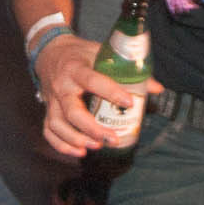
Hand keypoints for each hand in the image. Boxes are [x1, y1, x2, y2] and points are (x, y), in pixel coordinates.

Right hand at [35, 34, 161, 156]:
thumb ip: (127, 70)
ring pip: (57, 124)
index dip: (111, 92)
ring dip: (76, 139)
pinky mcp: (47, 110)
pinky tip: (79, 152)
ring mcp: (52, 100)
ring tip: (97, 147)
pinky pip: (49, 131)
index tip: (129, 103)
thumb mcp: (101, 53)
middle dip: (92, 128)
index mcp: (76, 68)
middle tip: (113, 138)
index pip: (92, 80)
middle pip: (72, 111)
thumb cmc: (81, 54)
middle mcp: (62, 86)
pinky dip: (62, 145)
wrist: (50, 52)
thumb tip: (157, 88)